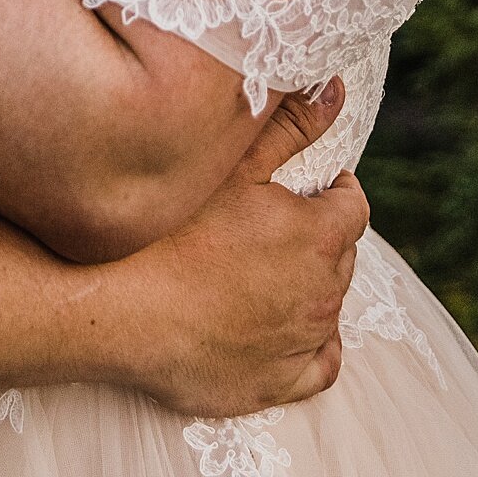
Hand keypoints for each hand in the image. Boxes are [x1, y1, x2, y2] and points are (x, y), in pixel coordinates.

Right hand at [97, 83, 365, 416]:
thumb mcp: (232, 164)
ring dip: (307, 286)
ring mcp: (304, 342)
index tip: (303, 187)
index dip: (332, 191)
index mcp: (320, 236)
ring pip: (327, 306)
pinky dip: (309, 345)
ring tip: (257, 271)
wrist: (123, 315)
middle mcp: (325, 292)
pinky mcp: (279, 383)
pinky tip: (278, 328)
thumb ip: (290, 127)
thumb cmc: (171, 231)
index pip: (354, 206)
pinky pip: (318, 365)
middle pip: (340, 255)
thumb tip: (337, 93)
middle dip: (315, 237)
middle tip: (265, 226)